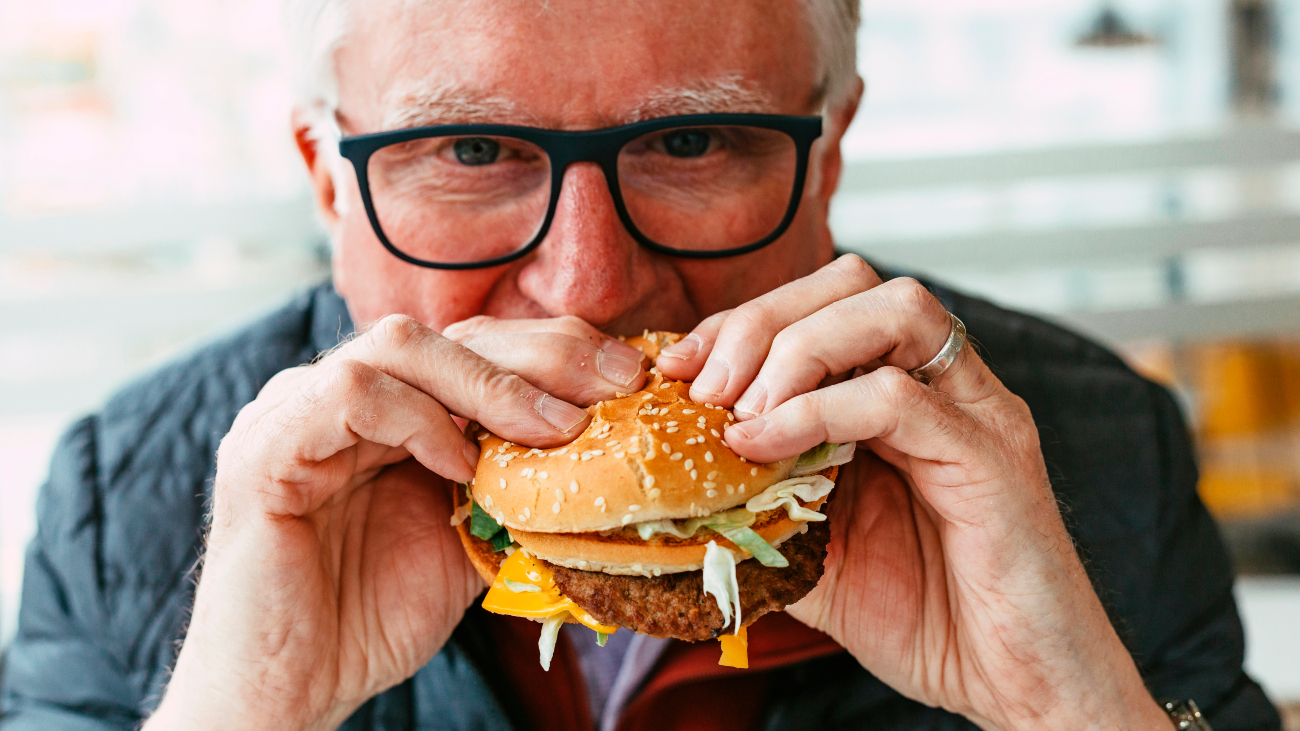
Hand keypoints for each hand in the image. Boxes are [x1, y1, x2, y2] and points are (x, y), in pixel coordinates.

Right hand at [147, 314, 643, 730]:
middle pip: (450, 333)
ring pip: (401, 345)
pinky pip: (350, 393)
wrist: (291, 689)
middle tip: (612, 387)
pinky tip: (461, 465)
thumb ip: (513, 485)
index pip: (478, 346)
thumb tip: (602, 451)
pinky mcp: (264, 447)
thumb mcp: (470, 538)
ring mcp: (295, 411)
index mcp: (389, 408)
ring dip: (491, 384)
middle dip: (542, 354)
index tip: (627, 378)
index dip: (556, 351)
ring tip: (551, 431)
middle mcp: (340, 394)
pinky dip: (419, 419)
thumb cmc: (372, 617)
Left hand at [656, 255, 1169, 730]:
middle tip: (707, 389)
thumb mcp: (814, 552)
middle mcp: (943, 385)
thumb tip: (675, 486)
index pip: (819, 305)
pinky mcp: (992, 456)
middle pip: (853, 284)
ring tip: (745, 412)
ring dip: (797, 348)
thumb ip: (760, 504)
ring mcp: (974, 412)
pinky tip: (767, 445)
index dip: (739, 324)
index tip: (676, 368)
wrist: (1015, 685)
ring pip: (892, 311)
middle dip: (762, 321)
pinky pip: (898, 398)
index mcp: (899, 393)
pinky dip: (818, 411)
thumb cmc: (926, 617)